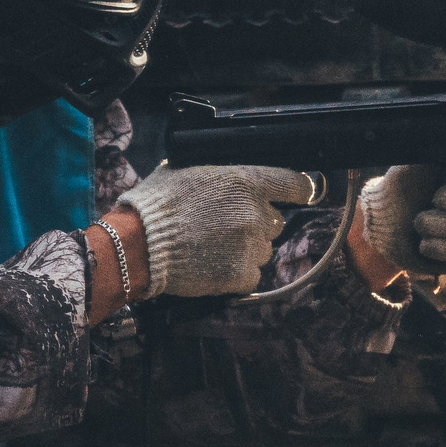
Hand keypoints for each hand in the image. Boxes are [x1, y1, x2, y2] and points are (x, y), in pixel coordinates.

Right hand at [116, 163, 318, 298]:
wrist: (140, 244)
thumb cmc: (156, 204)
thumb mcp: (185, 171)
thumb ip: (215, 174)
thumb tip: (221, 175)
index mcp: (244, 182)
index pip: (293, 184)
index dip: (301, 190)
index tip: (305, 194)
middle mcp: (255, 213)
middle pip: (275, 222)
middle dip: (256, 225)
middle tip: (225, 228)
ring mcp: (251, 245)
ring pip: (263, 250)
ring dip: (245, 251)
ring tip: (213, 249)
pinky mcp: (241, 274)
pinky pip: (251, 276)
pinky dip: (236, 275)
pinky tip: (212, 267)